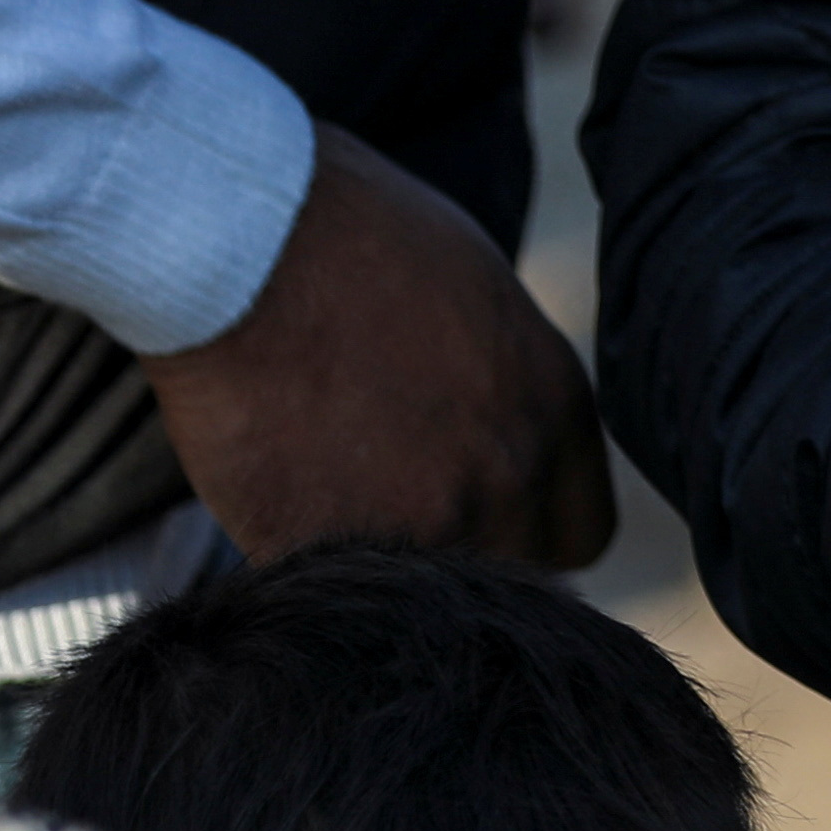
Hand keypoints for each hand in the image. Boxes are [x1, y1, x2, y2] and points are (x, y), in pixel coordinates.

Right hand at [141, 120, 611, 568]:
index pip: (582, 534)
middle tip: (395, 511)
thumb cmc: (356, 235)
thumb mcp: (478, 295)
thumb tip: (504, 429)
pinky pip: (327, 587)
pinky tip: (270, 496)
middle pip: (512, 575)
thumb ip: (508, 385)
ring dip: (382, 565)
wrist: (249, 246)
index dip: (528, 534)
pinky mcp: (329, 549)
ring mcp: (424, 519)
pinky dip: (298, 560)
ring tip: (323, 489)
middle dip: (462, 557)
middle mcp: (510, 473)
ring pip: (422, 594)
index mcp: (555, 408)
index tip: (481, 517)